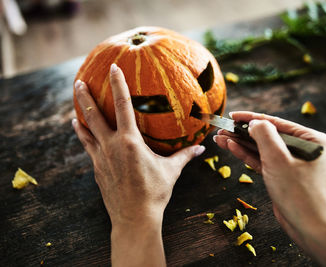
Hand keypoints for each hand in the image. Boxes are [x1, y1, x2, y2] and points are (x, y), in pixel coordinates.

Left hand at [72, 63, 204, 265]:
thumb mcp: (171, 170)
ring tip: (75, 105)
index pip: (122, 105)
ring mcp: (100, 158)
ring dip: (80, 115)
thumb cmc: (154, 192)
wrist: (134, 217)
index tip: (113, 68)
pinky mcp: (97, 169)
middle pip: (93, 115)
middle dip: (84, 96)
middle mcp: (111, 145)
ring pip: (86, 131)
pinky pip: (88, 146)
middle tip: (78, 81)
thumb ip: (185, 155)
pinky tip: (81, 130)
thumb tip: (202, 148)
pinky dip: (84, 135)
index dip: (117, 84)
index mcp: (129, 141)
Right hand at [214, 111, 325, 265]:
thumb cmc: (297, 192)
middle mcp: (301, 146)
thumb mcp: (278, 158)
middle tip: (221, 129)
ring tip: (220, 138)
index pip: (275, 122)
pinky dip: (246, 154)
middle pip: (266, 134)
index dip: (251, 118)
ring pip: (261, 147)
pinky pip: (261, 159)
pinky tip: (230, 147)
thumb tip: (254, 122)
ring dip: (240, 143)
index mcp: (309, 138)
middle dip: (242, 132)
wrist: (307, 225)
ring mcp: (291, 161)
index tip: (232, 116)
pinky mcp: (281, 173)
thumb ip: (265, 135)